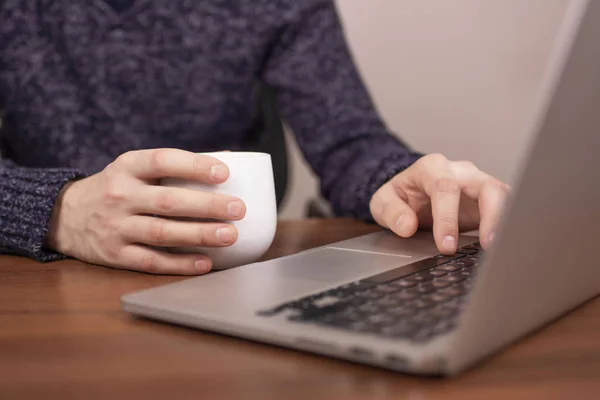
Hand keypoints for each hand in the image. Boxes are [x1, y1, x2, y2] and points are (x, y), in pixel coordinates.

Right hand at [46, 149, 245, 274]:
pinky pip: (150, 261)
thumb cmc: (115, 189)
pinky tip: (205, 263)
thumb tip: (228, 159)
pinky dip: (179, 264)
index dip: (194, 165)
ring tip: (230, 235)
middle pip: (167, 201)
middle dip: (206, 205)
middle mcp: (119, 195)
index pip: (162, 160)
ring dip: (199, 235)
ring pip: (161, 232)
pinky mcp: (114, 254)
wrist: (64, 216)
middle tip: (238, 209)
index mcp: (126, 167)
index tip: (224, 172)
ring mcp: (115, 226)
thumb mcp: (132, 169)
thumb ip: (171, 167)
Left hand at [369, 154, 509, 253]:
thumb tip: (406, 226)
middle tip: (487, 245)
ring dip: (506, 220)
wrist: (411, 191)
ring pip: (503, 194)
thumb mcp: (382, 201)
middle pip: (485, 185)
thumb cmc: (400, 196)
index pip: (445, 187)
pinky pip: (509, 206)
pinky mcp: (490, 199)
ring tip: (501, 248)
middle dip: (490, 216)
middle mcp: (460, 172)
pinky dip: (510, 224)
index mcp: (431, 168)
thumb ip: (390, 211)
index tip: (446, 246)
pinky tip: (507, 245)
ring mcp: (479, 183)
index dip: (447, 217)